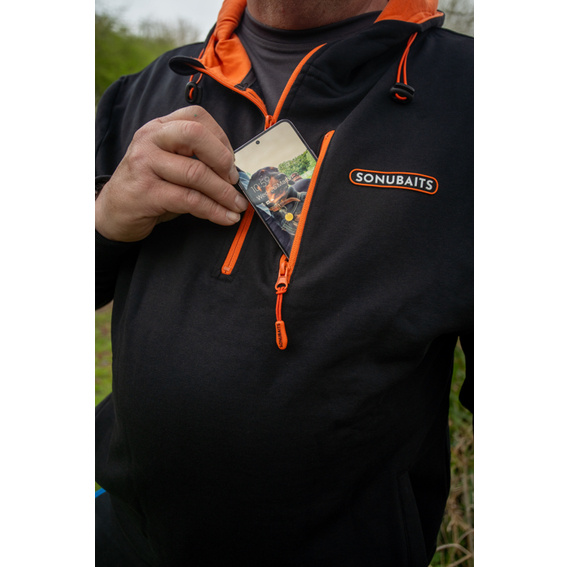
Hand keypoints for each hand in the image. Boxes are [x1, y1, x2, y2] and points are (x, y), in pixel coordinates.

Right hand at [95, 106, 248, 241]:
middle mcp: (150, 140)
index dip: (221, 138)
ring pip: (196, 173)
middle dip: (223, 160)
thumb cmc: (150, 187)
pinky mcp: (146, 192)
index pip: (196, 117)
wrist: (114, 212)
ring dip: (224, 193)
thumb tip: (234, 172)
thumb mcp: (169, 164)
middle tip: (235, 181)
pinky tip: (226, 217)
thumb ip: (195, 159)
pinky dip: (214, 210)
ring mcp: (145, 164)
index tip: (232, 162)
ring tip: (237, 206)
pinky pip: (190, 200)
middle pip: (195, 135)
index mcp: (159, 128)